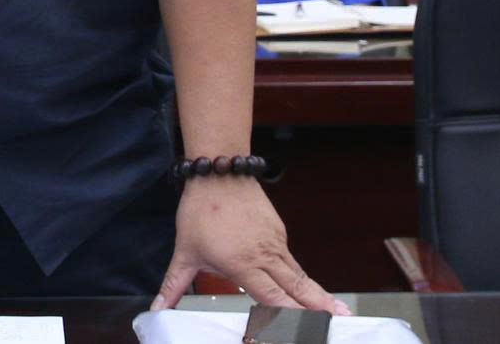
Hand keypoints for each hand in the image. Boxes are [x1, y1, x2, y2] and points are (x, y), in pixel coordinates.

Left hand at [155, 178, 343, 312]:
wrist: (219, 171)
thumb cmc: (201, 210)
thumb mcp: (184, 252)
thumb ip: (174, 285)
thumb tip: (157, 308)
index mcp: (243, 265)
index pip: (273, 300)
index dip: (289, 318)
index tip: (303, 330)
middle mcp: (265, 256)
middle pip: (297, 289)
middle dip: (320, 308)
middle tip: (341, 322)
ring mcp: (275, 243)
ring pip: (300, 275)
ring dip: (318, 294)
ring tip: (338, 311)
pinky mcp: (279, 233)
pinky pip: (292, 261)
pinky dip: (302, 278)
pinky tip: (310, 291)